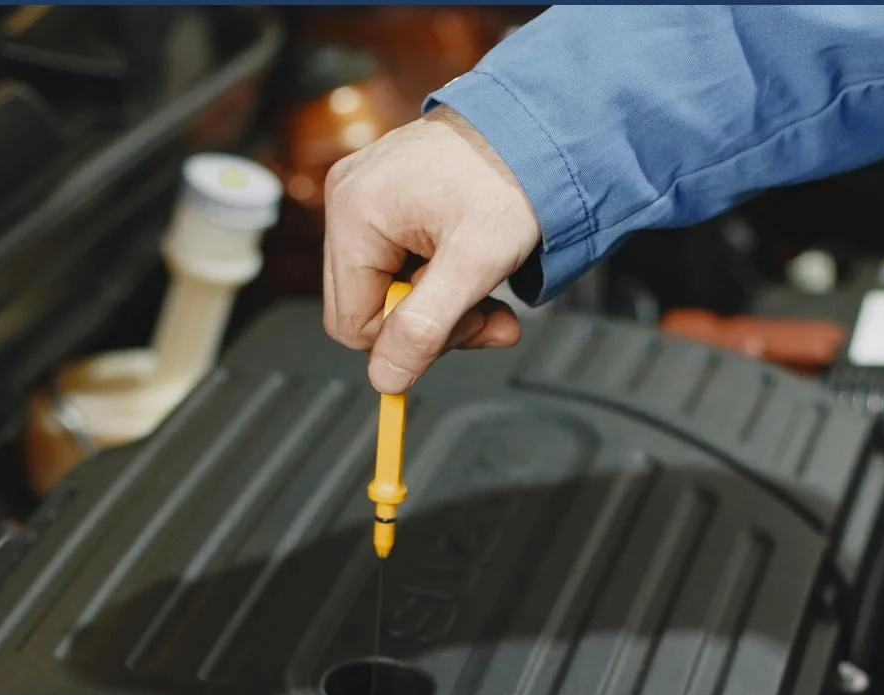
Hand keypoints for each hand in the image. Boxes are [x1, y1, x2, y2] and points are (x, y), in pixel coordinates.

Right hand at [323, 105, 541, 393]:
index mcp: (355, 214)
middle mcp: (347, 199)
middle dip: (430, 323)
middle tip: (485, 312)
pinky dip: (439, 275)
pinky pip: (396, 260)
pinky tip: (470, 261)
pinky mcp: (383, 195)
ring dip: (441, 303)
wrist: (536, 126)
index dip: (408, 341)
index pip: (353, 324)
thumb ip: (425, 328)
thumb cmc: (510, 176)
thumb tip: (386, 379)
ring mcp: (362, 194)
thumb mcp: (474, 264)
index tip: (464, 327)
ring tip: (486, 283)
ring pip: (386, 288)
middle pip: (367, 307)